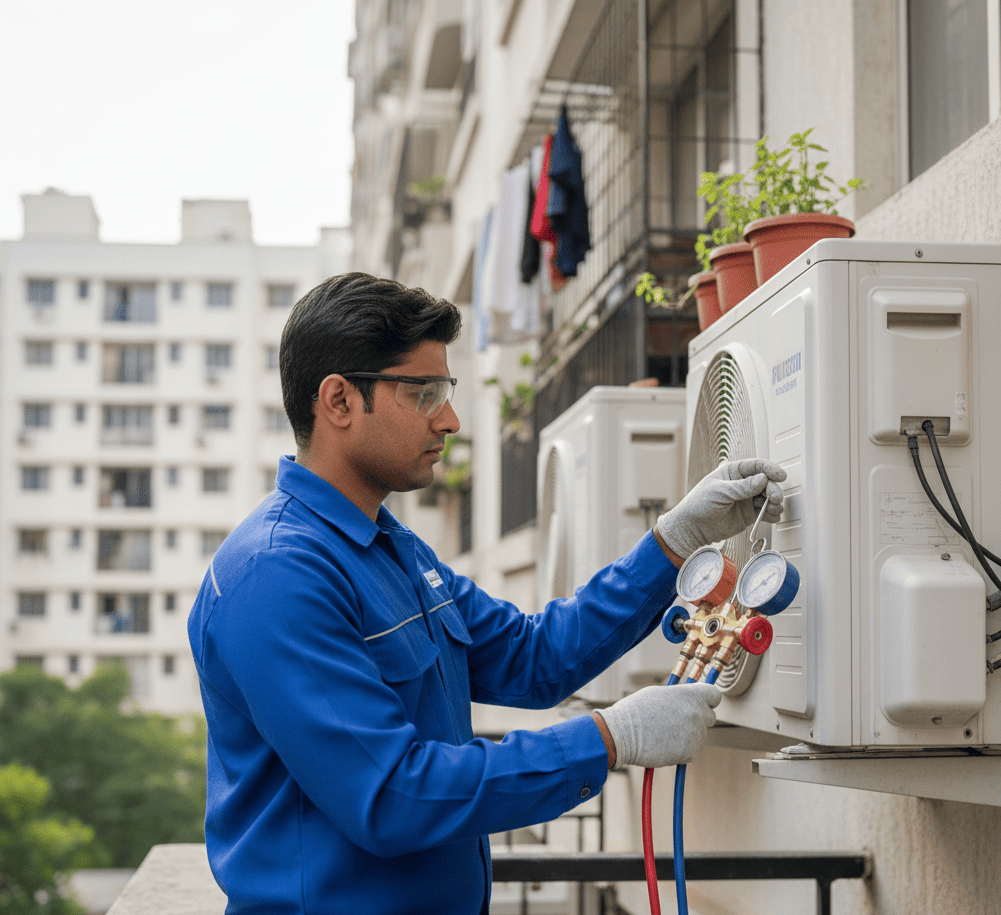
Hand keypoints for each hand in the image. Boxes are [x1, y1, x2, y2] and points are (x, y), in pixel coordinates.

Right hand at [595, 683, 720, 768]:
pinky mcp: (689, 753)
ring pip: (699, 735)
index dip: (708, 699)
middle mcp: (696, 714)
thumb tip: (687, 699)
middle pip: (710, 717)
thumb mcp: (659, 693)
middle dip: (698, 719)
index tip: (701, 703)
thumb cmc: (636, 710)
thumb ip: (679, 696)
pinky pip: (690, 750)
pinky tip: (663, 744)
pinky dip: (680, 749)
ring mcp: (695, 734)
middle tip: (678, 721)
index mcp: (690, 695)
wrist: (623, 734)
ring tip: (664, 732)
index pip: (714, 695)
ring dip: (688, 734)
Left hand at [656, 459, 786, 558]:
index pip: (757, 466)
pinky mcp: (750, 515)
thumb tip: (763, 479)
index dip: (770, 469)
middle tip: (775, 498)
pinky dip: (772, 515)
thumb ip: (742, 487)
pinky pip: (766, 513)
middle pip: (767, 482)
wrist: (693, 527)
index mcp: (733, 472)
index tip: (780, 476)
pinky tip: (772, 517)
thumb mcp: (720, 492)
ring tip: (773, 509)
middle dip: (774, 489)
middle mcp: (743, 484)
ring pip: (769, 498)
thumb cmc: (699, 504)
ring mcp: (747, 499)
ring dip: (775, 503)